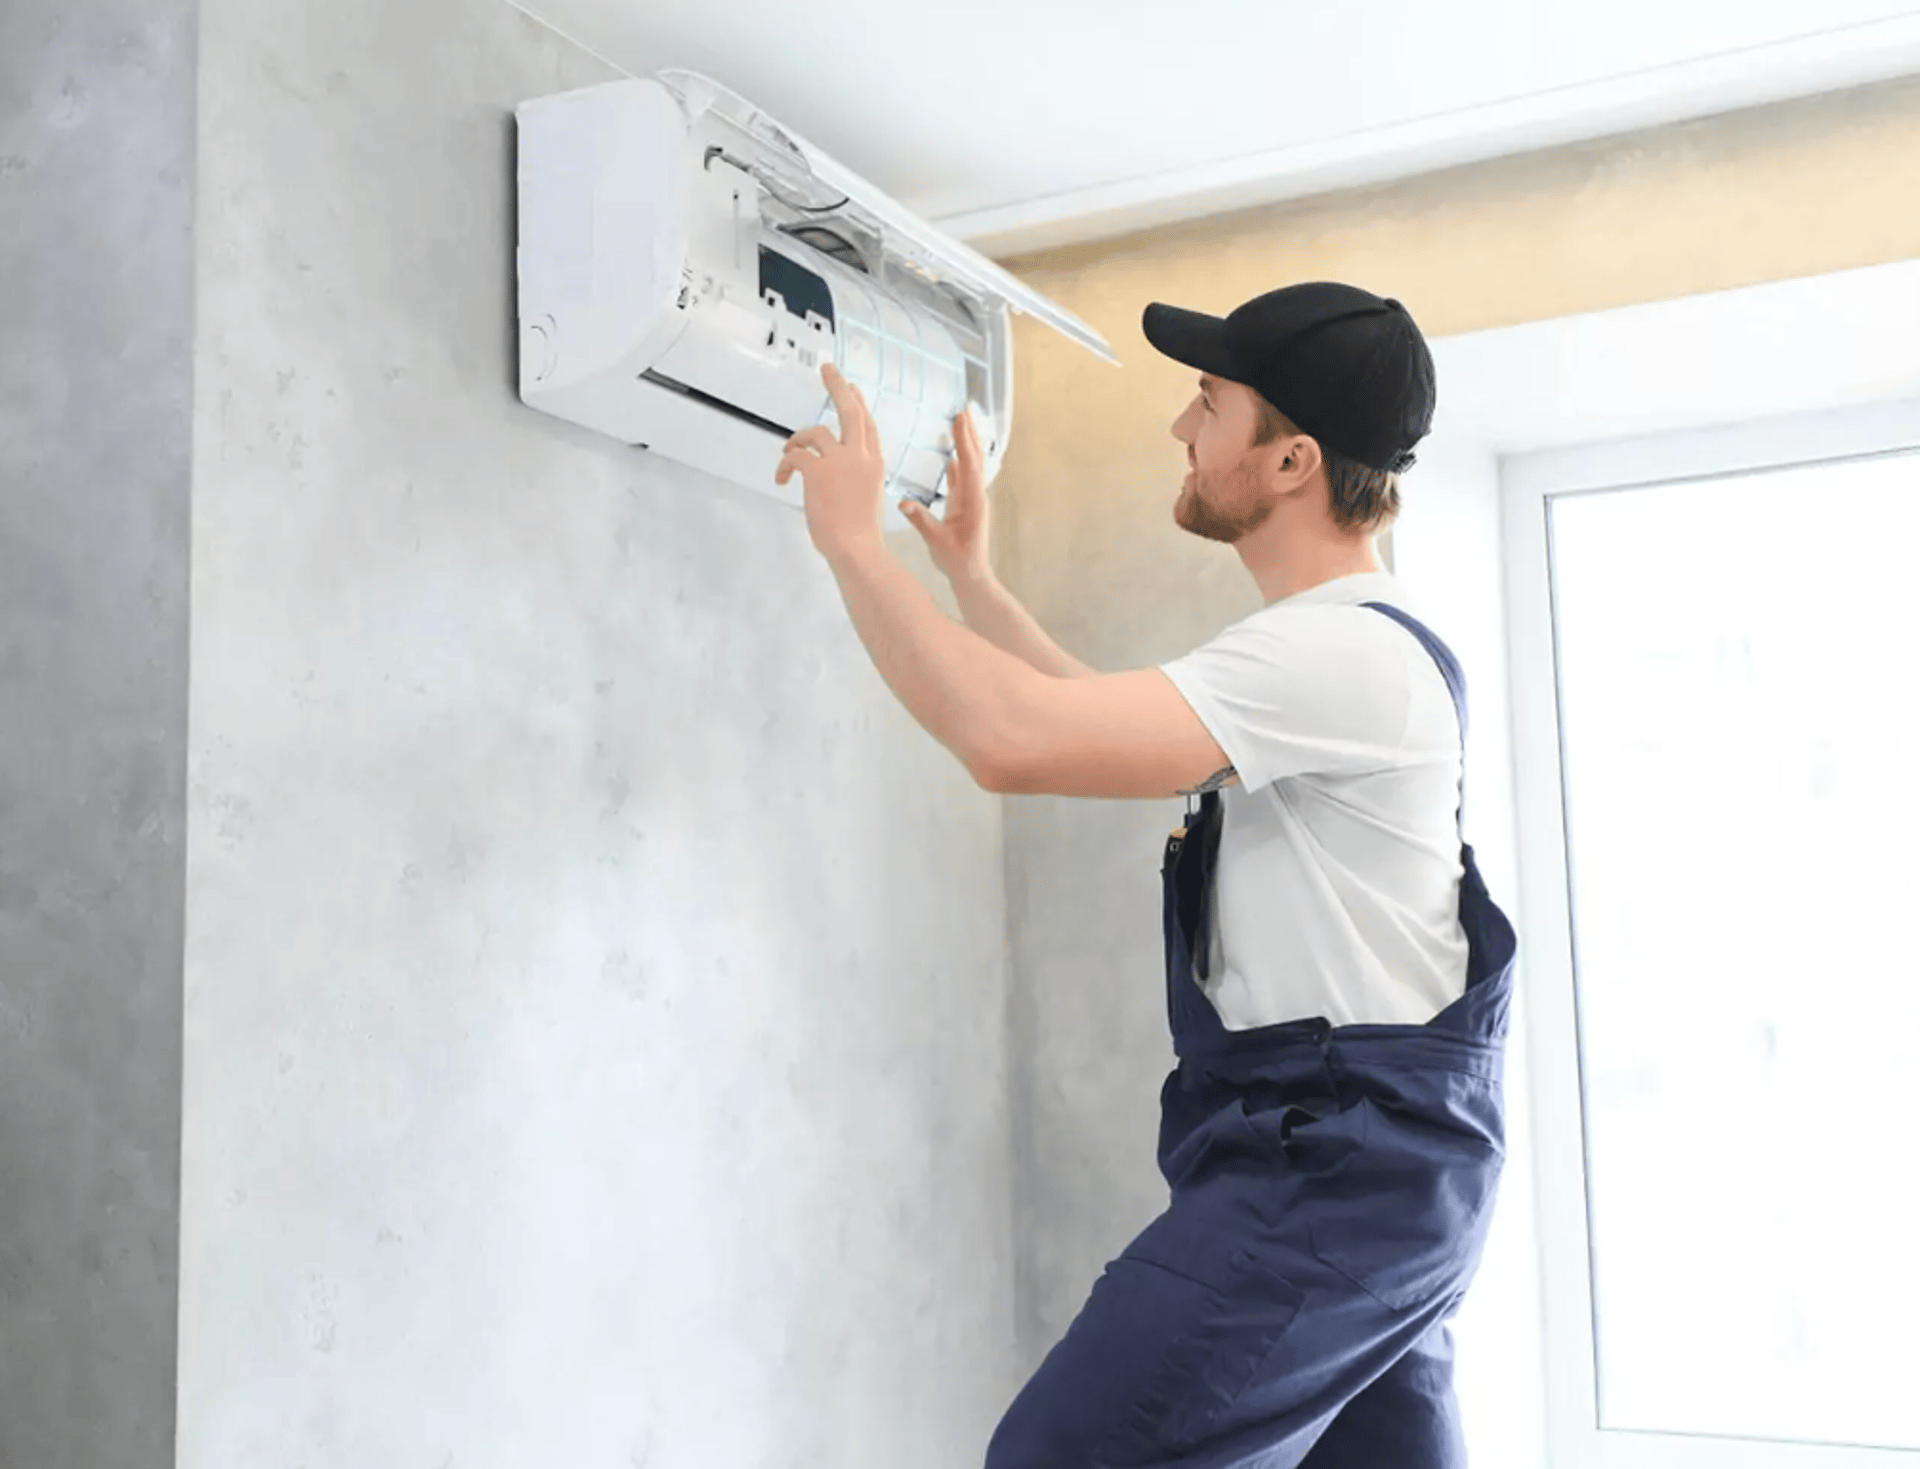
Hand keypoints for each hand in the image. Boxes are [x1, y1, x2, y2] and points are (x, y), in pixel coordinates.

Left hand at [776, 362, 886, 561]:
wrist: (856, 549)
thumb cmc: (860, 535)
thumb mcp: (866, 499)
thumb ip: (855, 480)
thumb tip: (833, 477)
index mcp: (874, 464)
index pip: (868, 427)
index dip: (859, 405)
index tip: (853, 388)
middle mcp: (861, 457)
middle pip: (850, 411)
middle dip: (838, 386)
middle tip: (828, 368)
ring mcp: (841, 461)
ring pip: (815, 432)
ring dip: (796, 440)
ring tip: (787, 455)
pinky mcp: (818, 471)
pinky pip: (795, 455)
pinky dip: (785, 464)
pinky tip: (783, 479)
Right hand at [900, 405, 990, 583]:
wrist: (972, 575)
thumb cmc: (956, 560)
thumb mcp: (936, 540)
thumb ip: (920, 520)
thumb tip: (903, 502)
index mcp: (972, 500)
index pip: (968, 463)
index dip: (963, 439)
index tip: (960, 418)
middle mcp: (975, 495)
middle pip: (974, 457)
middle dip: (969, 432)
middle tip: (963, 409)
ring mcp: (972, 499)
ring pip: (969, 465)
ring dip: (966, 443)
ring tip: (960, 422)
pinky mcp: (966, 505)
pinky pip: (962, 478)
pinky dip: (959, 462)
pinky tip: (952, 455)